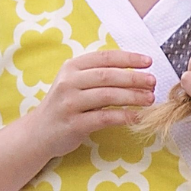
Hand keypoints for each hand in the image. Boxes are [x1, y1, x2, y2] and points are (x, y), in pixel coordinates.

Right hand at [30, 49, 155, 159]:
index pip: (104, 58)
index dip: (128, 58)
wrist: (38, 133)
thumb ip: (98, 76)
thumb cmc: (63, 106)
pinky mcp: (73, 124)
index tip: (148, 61)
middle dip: (134, 78)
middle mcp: (69, 82)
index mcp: (71, 68)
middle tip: (153, 82)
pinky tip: (137, 116)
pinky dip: (123, 116)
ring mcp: (69, 103)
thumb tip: (135, 74)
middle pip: (108, 76)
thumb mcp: (75, 84)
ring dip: (132, 96)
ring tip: (150, 99)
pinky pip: (104, 118)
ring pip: (107, 96)